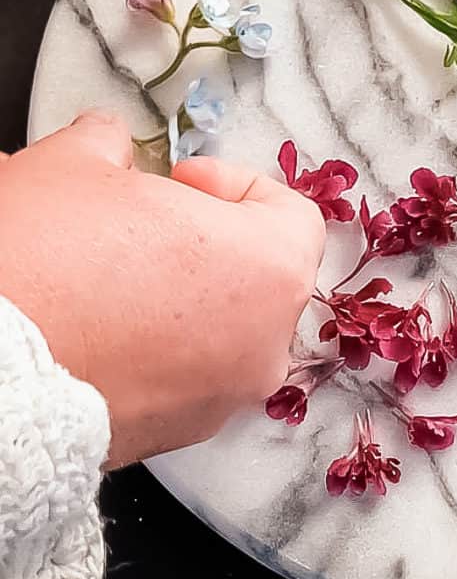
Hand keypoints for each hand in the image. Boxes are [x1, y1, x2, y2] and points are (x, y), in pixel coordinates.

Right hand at [0, 112, 324, 466]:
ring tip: (113, 274)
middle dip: (206, 243)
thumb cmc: (41, 264)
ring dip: (181, 298)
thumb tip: (109, 143)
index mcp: (270, 268)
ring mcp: (222, 398)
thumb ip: (112, 145)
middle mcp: (264, 344)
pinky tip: (101, 326)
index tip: (183, 180)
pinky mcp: (175, 435)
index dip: (234, 186)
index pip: (292, 216)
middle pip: (259, 276)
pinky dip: (156, 350)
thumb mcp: (74, 166)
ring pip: (222, 332)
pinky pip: (184, 378)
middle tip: (145, 223)